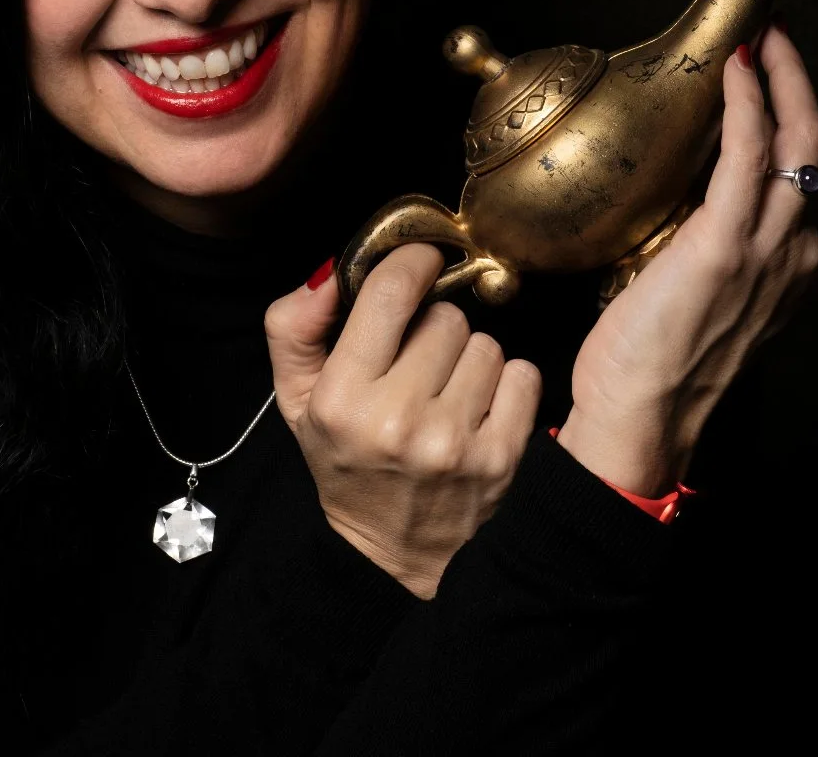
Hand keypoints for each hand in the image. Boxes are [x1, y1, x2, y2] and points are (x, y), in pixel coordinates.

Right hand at [265, 244, 540, 598]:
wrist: (393, 556)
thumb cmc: (346, 461)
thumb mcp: (296, 397)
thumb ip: (295, 325)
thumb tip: (330, 271)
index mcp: (342, 398)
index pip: (391, 292)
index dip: (412, 261)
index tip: (420, 261)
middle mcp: (398, 421)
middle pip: (444, 316)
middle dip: (432, 328)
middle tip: (416, 363)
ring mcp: (454, 443)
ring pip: (485, 343)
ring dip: (469, 358)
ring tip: (445, 392)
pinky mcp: (502, 460)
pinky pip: (521, 375)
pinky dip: (505, 385)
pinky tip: (477, 411)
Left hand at [557, 23, 817, 495]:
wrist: (639, 415)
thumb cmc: (647, 362)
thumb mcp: (686, 294)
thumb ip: (696, 250)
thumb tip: (668, 212)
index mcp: (780, 265)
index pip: (795, 175)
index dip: (786, 119)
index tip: (763, 77)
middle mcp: (788, 253)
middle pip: (814, 149)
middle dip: (799, 84)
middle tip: (774, 37)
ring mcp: (765, 250)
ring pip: (799, 145)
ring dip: (783, 80)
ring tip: (761, 39)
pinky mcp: (725, 248)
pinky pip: (749, 158)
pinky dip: (748, 107)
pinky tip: (736, 74)